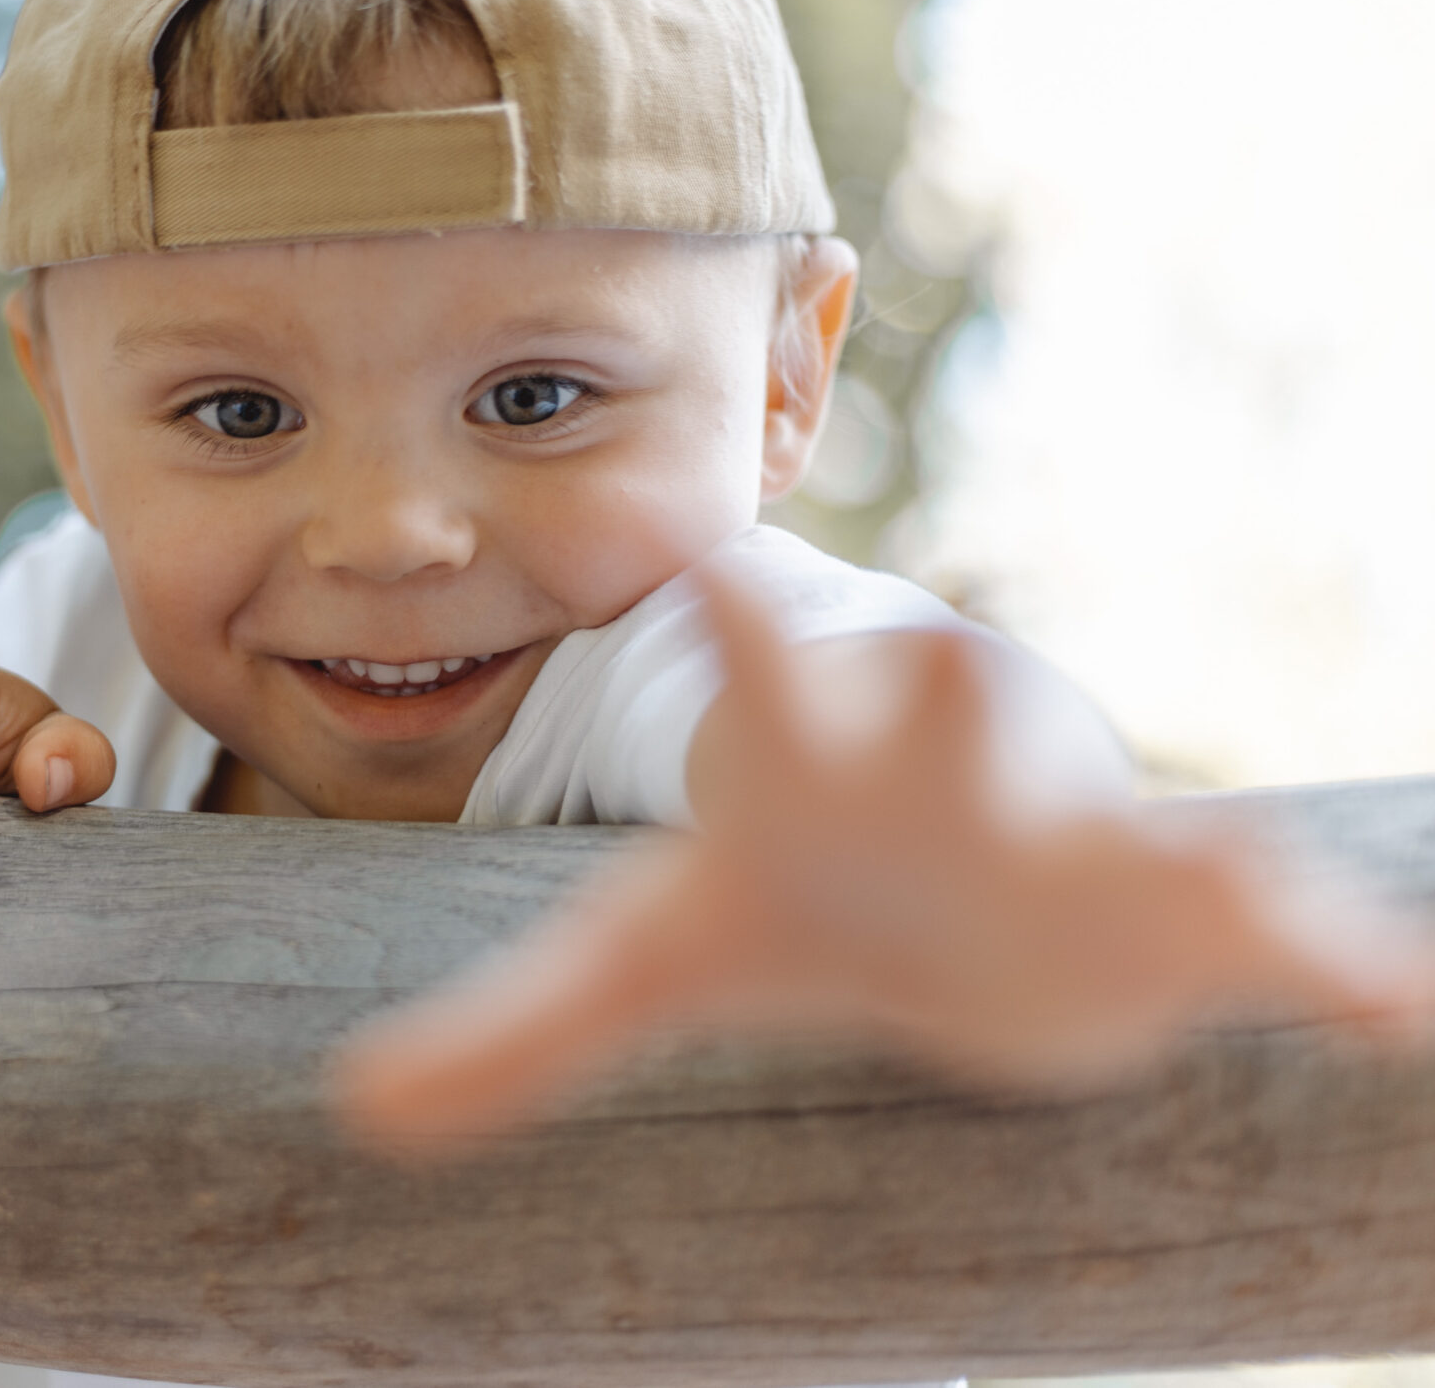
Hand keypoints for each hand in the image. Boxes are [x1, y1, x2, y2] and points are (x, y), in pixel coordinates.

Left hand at [333, 561, 1432, 1152]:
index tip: (693, 568)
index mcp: (800, 756)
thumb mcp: (647, 961)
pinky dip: (1342, 967)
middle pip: (946, 702)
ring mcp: (1065, 826)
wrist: (949, 901)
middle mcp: (939, 761)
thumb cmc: (794, 897)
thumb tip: (354, 1117)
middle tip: (937, 673)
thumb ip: (514, 1030)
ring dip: (1175, 856)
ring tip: (1242, 896)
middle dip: (941, 697)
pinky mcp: (1169, 901)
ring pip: (1131, 819)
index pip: (747, 668)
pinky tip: (1403, 1019)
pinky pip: (1271, 927)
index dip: (718, 626)